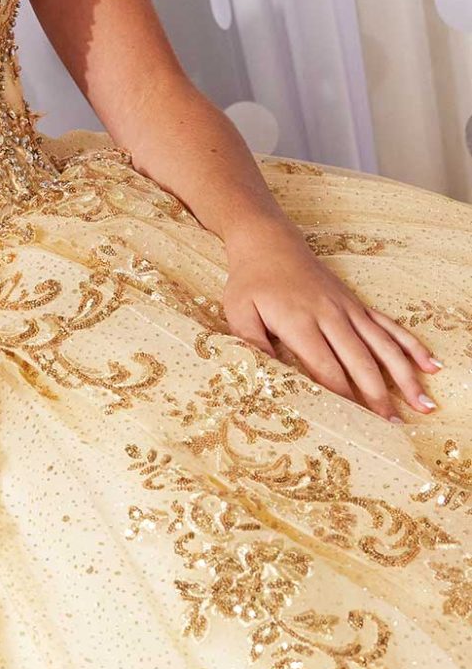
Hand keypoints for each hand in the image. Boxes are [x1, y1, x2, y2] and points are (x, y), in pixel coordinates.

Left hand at [222, 219, 438, 419]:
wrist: (269, 242)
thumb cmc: (251, 281)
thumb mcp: (239, 313)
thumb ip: (253, 345)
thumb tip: (264, 377)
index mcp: (300, 322)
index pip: (325, 367)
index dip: (342, 396)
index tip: (354, 422)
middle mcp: (331, 316)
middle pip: (360, 362)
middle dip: (379, 396)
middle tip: (393, 426)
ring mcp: (348, 309)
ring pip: (383, 346)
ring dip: (405, 376)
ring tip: (423, 403)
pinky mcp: (356, 305)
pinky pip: (389, 327)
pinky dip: (410, 346)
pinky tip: (429, 364)